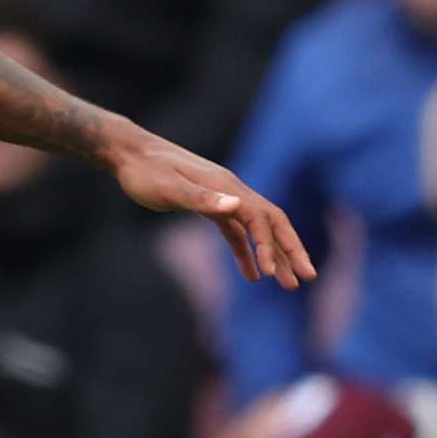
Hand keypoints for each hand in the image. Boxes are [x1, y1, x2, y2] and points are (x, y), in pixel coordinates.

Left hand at [106, 135, 315, 288]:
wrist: (129, 153)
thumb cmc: (145, 172)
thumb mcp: (169, 188)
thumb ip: (202, 198)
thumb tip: (237, 205)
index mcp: (227, 186)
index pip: (260, 219)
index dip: (268, 246)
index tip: (269, 274)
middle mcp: (232, 191)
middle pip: (272, 223)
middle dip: (291, 250)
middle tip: (307, 278)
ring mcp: (223, 197)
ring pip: (258, 229)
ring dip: (273, 255)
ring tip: (287, 284)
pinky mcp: (210, 204)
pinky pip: (236, 231)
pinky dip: (246, 252)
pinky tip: (250, 275)